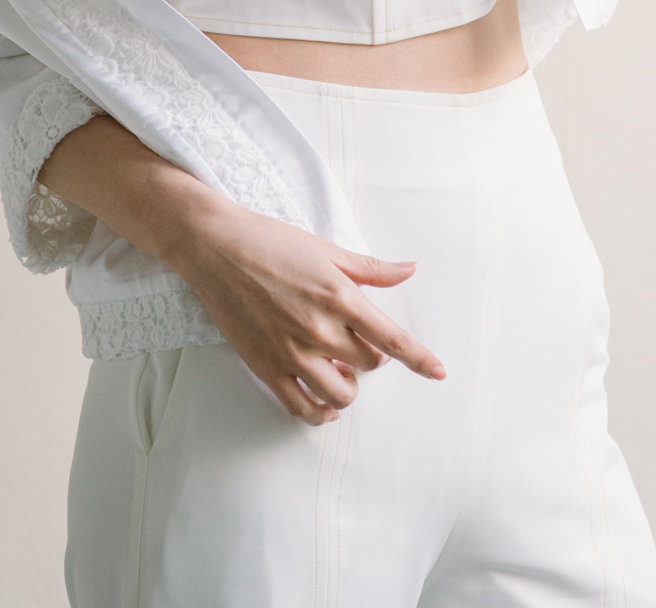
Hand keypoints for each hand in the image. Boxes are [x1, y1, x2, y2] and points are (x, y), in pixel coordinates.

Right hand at [166, 191, 445, 425]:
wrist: (216, 247)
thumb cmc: (271, 241)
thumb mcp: (326, 249)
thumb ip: (370, 268)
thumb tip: (409, 270)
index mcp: (340, 297)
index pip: (392, 339)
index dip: (420, 359)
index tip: (438, 373)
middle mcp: (320, 329)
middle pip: (369, 366)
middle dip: (370, 358)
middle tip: (355, 342)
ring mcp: (292, 352)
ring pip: (341, 394)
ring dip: (348, 386)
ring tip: (337, 367)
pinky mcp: (266, 368)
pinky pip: (302, 408)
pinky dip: (319, 413)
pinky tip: (323, 402)